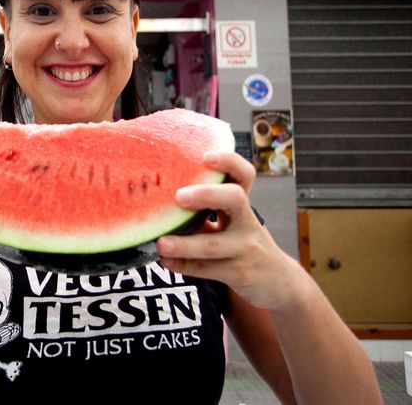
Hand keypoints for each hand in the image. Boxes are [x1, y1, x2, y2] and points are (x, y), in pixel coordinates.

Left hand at [155, 151, 305, 310]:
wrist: (278, 282)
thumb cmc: (243, 243)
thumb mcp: (231, 223)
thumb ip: (205, 212)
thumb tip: (159, 201)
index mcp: (241, 204)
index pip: (244, 175)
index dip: (228, 162)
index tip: (206, 156)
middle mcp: (247, 221)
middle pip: (234, 198)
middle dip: (207, 194)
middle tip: (179, 196)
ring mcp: (245, 248)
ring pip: (213, 244)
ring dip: (184, 244)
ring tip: (161, 243)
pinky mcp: (239, 272)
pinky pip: (208, 269)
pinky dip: (184, 266)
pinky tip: (167, 262)